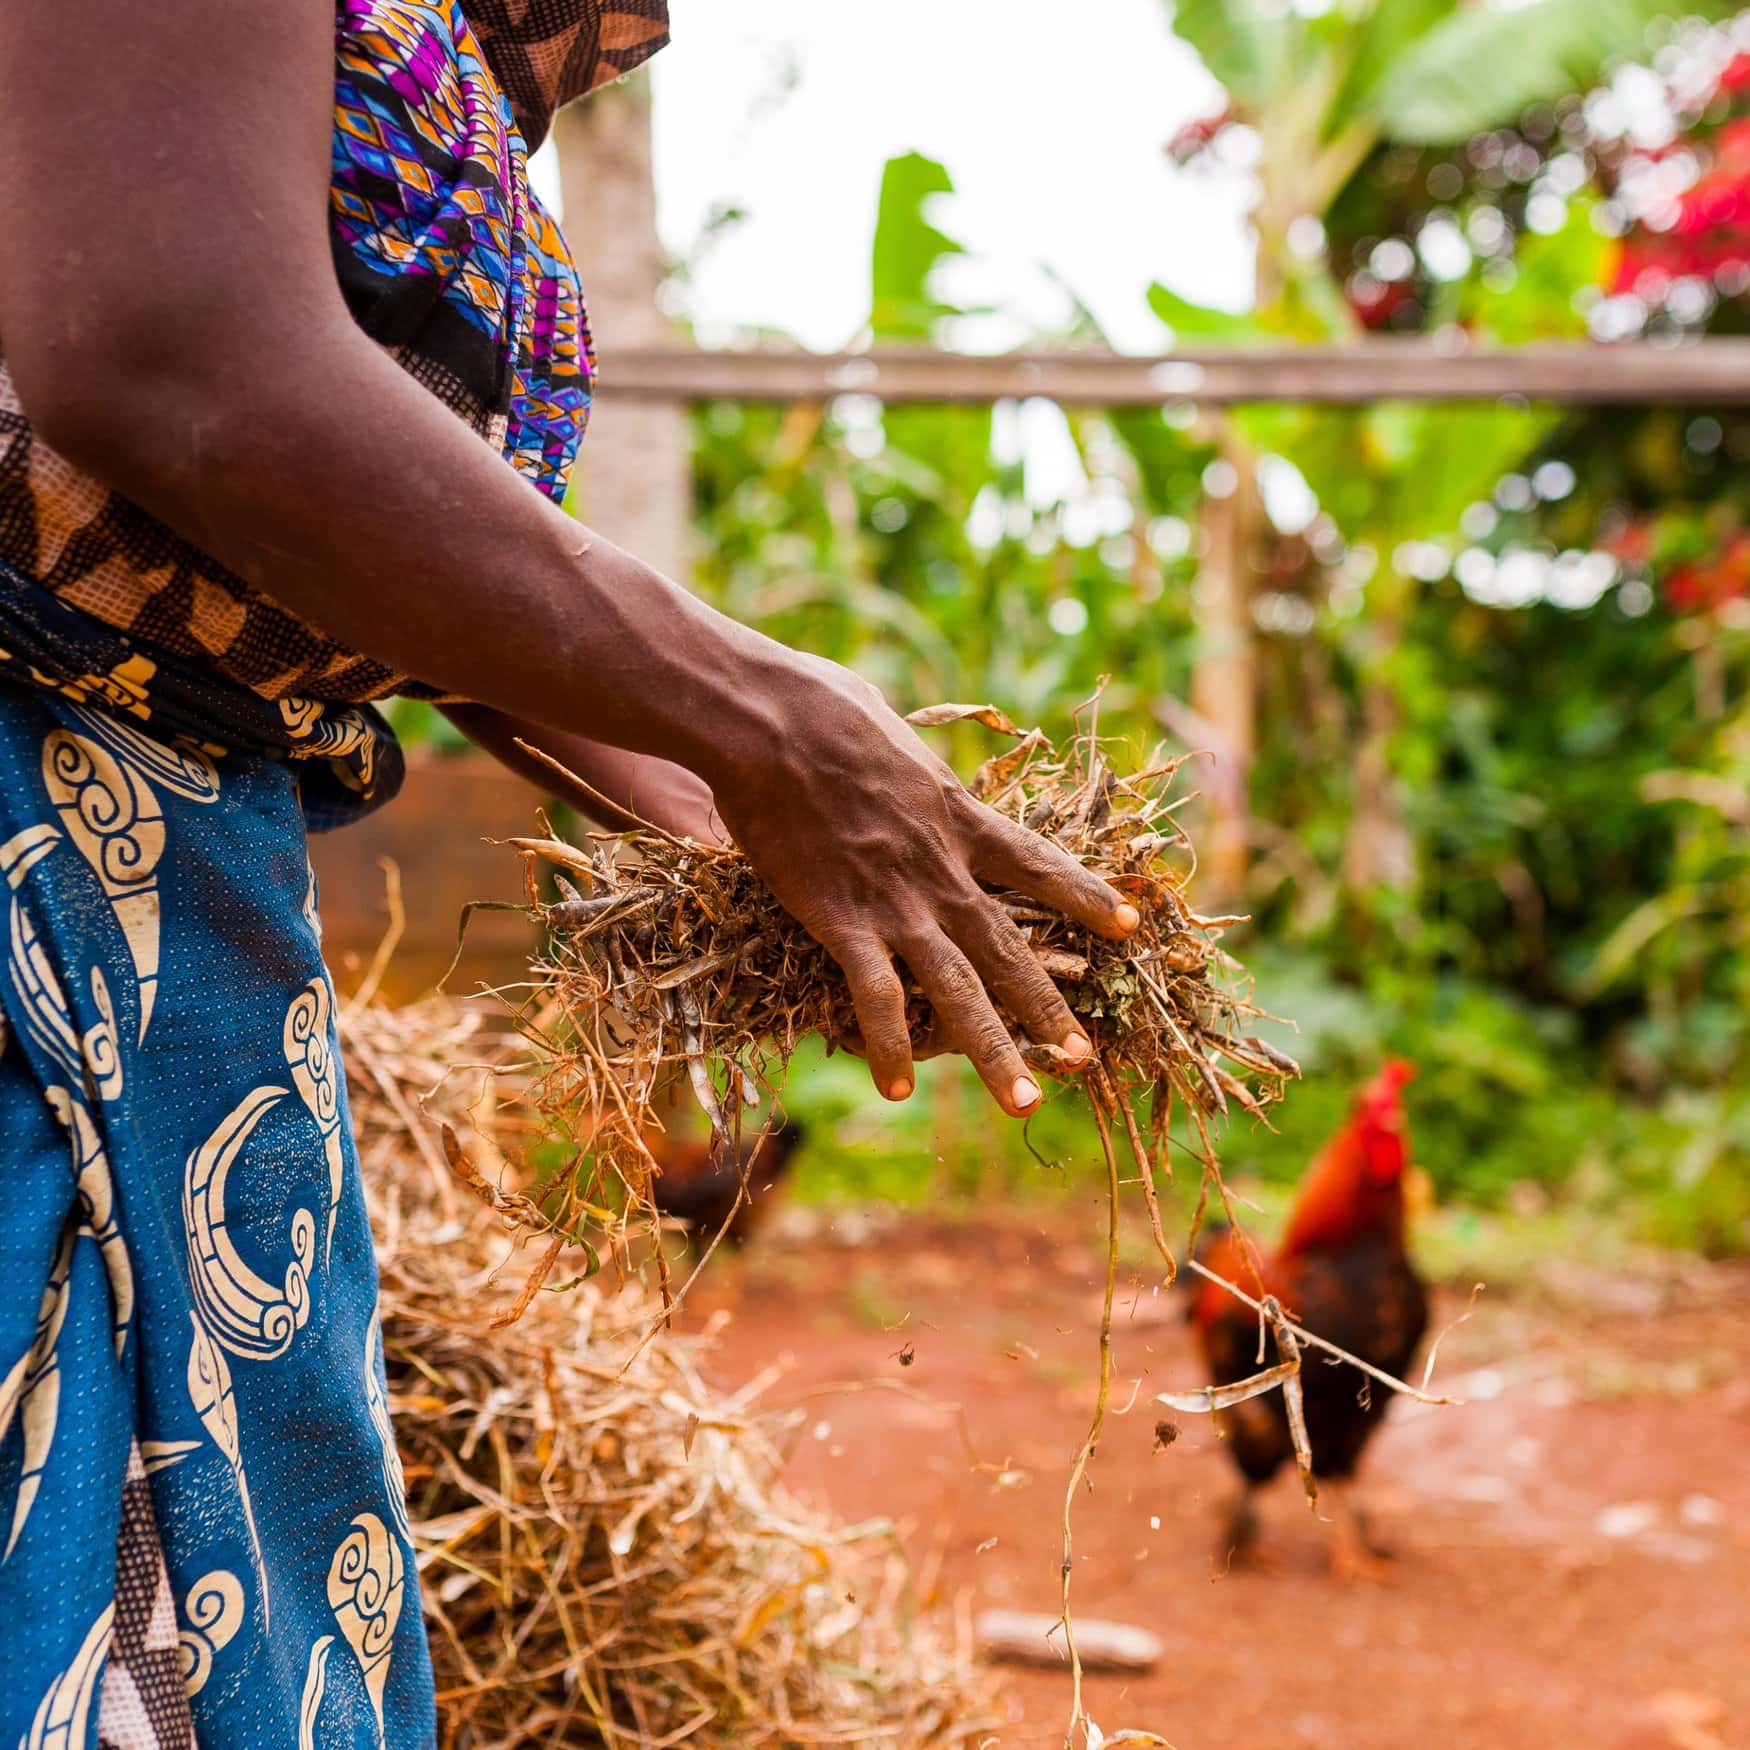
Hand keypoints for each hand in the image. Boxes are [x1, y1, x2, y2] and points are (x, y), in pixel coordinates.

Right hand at [707, 655, 1139, 1116]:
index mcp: (959, 817)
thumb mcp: (886, 722)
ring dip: (995, 1051)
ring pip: (959, 990)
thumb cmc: (819, 706)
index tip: (1128, 923)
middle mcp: (943, 870)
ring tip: (1026, 1102)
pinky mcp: (844, 921)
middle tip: (1080, 1056)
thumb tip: (887, 734)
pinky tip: (895, 1090)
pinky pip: (875, 997)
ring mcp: (898, 902)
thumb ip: (901, 755)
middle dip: (1047, 1008)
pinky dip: (888, 1045)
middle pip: (1009, 950)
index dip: (1086, 897)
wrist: (771, 724)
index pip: (1039, 866)